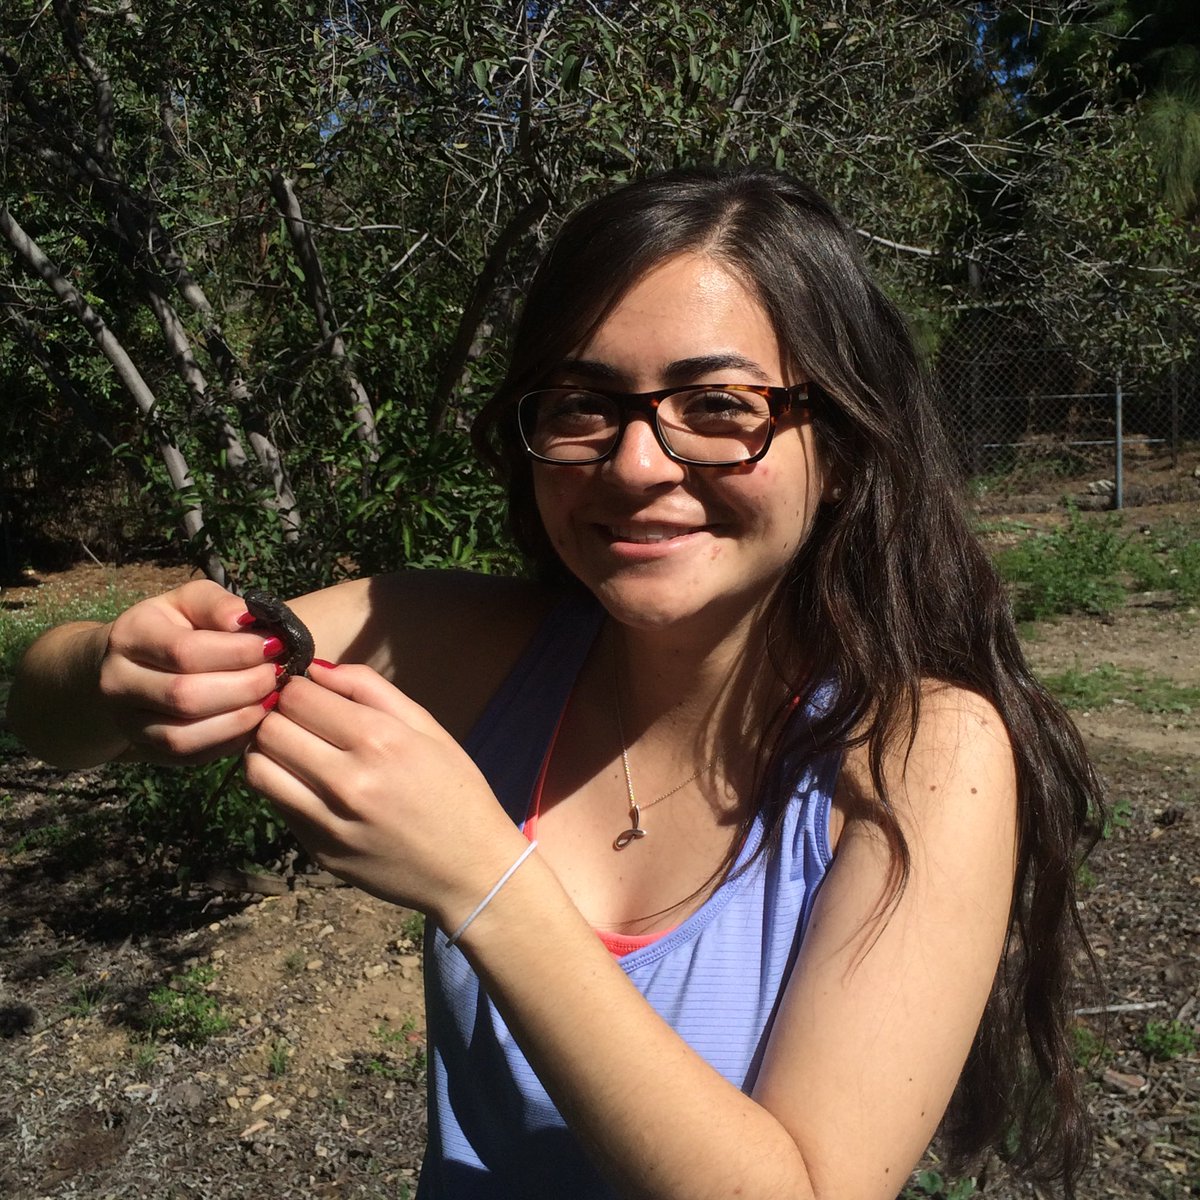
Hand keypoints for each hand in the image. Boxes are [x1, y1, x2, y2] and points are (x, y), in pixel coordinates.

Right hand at [99, 580, 283, 762]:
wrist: (127, 667)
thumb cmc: (173, 627)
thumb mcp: (190, 602)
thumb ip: (218, 605)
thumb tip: (248, 620)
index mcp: (130, 636)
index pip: (186, 652)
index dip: (239, 652)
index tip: (276, 645)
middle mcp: (118, 682)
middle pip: (187, 697)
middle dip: (245, 687)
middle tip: (278, 674)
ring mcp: (128, 722)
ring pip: (185, 735)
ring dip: (240, 718)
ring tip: (271, 697)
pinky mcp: (147, 749)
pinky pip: (192, 755)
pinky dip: (230, 739)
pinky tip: (255, 718)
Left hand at [244, 662, 518, 921]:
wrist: (470, 869)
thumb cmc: (456, 789)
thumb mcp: (428, 727)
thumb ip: (370, 689)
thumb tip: (316, 669)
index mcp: (380, 740)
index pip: (298, 697)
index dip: (297, 688)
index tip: (310, 694)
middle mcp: (348, 780)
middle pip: (270, 728)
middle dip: (279, 716)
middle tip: (300, 720)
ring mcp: (328, 821)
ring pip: (257, 768)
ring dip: (268, 751)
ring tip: (295, 749)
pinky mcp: (318, 850)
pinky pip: (276, 805)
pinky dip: (282, 786)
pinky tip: (309, 783)